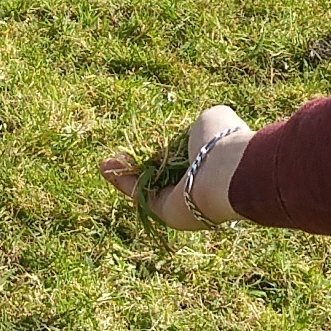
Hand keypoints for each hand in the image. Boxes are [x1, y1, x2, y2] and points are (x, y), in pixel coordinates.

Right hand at [99, 104, 252, 230]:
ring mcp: (180, 198)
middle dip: (139, 164)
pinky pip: (141, 195)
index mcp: (208, 160)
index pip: (179, 155)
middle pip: (160, 173)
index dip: (160, 148)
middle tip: (120, 154)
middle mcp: (194, 182)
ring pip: (147, 185)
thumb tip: (191, 130)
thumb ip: (200, 123)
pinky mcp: (165, 211)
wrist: (225, 173)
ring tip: (105, 162)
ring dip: (126, 173)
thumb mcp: (211, 119)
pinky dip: (122, 183)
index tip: (144, 140)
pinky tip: (106, 169)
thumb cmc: (221, 142)